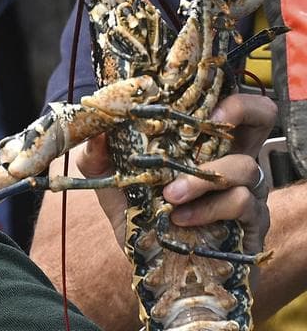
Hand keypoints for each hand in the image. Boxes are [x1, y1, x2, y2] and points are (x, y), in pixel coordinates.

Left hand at [78, 93, 275, 256]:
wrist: (151, 267)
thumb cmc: (138, 215)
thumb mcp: (110, 182)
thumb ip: (98, 156)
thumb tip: (95, 130)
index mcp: (201, 141)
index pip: (227, 103)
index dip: (225, 91)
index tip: (199, 98)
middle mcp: (232, 158)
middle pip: (263, 116)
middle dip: (244, 110)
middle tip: (211, 121)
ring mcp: (248, 190)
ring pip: (245, 166)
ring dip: (202, 178)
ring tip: (169, 195)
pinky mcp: (253, 223)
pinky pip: (242, 204)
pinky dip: (207, 209)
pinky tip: (179, 219)